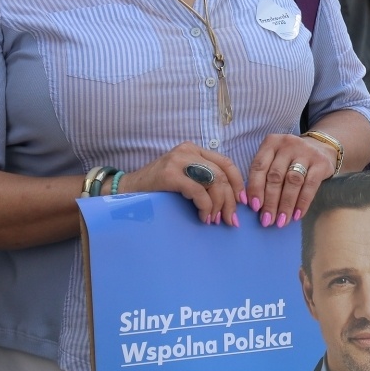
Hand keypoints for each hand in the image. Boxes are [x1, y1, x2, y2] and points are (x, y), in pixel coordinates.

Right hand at [122, 143, 243, 225]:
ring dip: (219, 205)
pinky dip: (205, 206)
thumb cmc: (158, 187)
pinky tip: (203, 217)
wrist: (126, 189)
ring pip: (214, 182)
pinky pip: (198, 191)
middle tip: (231, 219)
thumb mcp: (184, 177)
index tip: (243, 202)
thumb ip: (204, 180)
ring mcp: (179, 160)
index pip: (227, 163)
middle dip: (231, 200)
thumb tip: (232, 200)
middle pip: (223, 174)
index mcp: (195, 150)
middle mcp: (188, 151)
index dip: (238, 184)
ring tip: (214, 220)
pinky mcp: (170, 174)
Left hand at [245, 133, 338, 228]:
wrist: (321, 148)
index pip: (259, 167)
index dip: (255, 188)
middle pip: (275, 176)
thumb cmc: (290, 159)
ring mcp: (306, 152)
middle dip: (270, 201)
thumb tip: (255, 206)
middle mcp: (288, 144)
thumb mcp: (275, 159)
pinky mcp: (321, 162)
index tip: (254, 208)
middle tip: (267, 220)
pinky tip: (296, 215)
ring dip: (285, 204)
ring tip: (281, 221)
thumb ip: (264, 176)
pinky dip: (302, 202)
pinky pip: (310, 185)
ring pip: (292, 181)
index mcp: (271, 143)